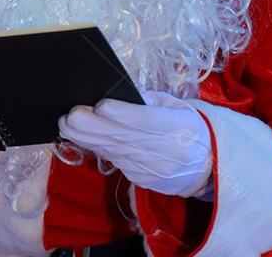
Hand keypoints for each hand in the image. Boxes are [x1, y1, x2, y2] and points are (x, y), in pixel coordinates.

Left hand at [59, 91, 212, 197]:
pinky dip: (96, 148)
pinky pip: (115, 160)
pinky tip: (79, 136)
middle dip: (93, 126)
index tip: (101, 104)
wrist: (206, 169)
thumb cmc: (188, 129)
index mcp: (178, 128)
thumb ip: (151, 100)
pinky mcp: (139, 178)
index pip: (148, 121)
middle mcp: (163, 150)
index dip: (124, 114)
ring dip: (86, 137)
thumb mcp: (179, 107)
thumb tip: (122, 93)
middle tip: (71, 114)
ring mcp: (150, 168)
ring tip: (66, 123)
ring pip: (113, 150)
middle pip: (123, 137)